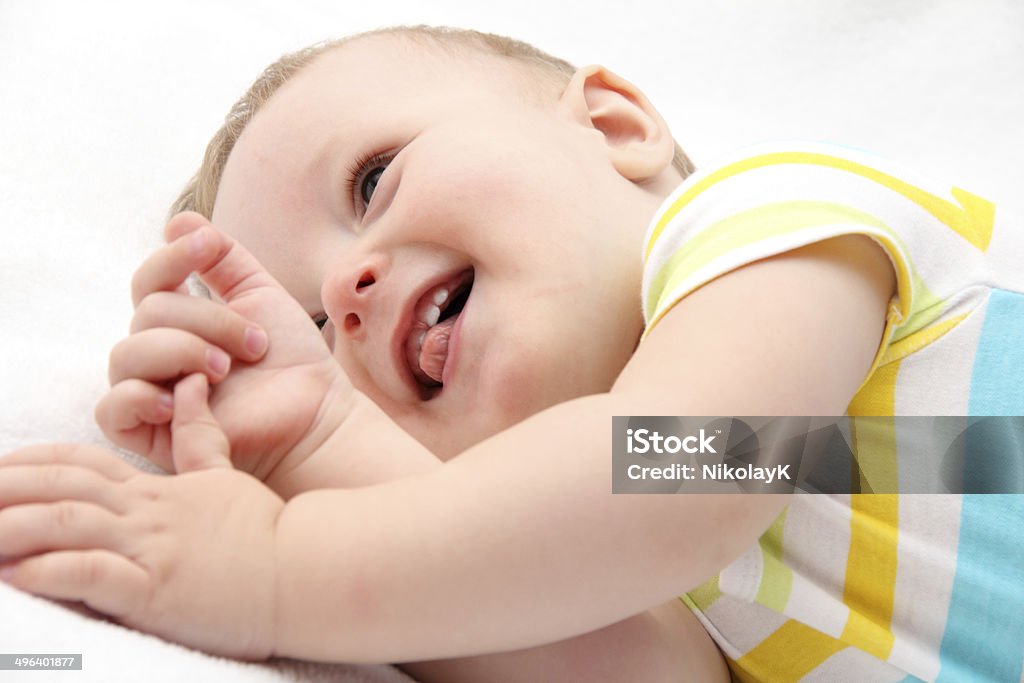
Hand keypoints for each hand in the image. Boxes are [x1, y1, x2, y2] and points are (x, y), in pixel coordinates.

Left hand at [0, 375, 283, 658]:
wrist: (311, 566)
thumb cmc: (270, 531)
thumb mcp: (228, 478)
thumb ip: (202, 436)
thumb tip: (191, 386)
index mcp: (159, 490)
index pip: (84, 462)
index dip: (33, 462)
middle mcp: (147, 512)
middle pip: (62, 487)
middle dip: (6, 488)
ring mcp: (152, 547)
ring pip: (66, 524)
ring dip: (10, 528)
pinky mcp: (159, 587)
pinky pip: (93, 573)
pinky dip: (48, 572)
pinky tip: (15, 575)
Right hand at [96, 212, 351, 487]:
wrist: (317, 416)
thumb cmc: (293, 361)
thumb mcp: (261, 298)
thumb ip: (224, 261)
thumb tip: (180, 219)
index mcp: (181, 323)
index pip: (151, 282)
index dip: (173, 258)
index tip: (208, 245)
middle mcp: (160, 356)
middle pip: (148, 314)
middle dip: (206, 321)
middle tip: (255, 345)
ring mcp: (153, 394)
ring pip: (126, 354)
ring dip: (180, 352)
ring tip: (226, 370)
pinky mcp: (152, 436)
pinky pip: (111, 409)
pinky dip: (139, 397)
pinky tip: (183, 396)